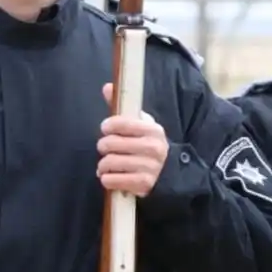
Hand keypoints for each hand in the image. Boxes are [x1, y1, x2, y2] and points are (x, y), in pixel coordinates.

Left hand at [97, 82, 168, 196]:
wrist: (168, 172)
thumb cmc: (148, 144)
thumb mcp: (140, 125)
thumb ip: (122, 107)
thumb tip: (107, 86)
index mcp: (153, 130)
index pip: (121, 123)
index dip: (108, 126)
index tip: (106, 129)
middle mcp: (153, 148)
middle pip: (111, 143)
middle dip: (103, 146)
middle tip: (105, 148)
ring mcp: (149, 167)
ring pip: (109, 162)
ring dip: (103, 165)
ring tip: (106, 164)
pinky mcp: (143, 184)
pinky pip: (112, 180)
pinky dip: (106, 179)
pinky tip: (110, 176)